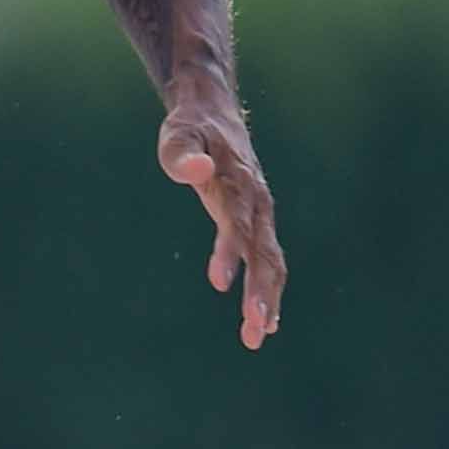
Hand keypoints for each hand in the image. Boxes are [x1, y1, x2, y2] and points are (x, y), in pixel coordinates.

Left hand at [158, 82, 285, 347]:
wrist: (213, 111)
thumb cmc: (190, 126)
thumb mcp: (177, 134)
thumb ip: (182, 154)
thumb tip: (195, 169)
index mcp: (238, 181)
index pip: (235, 221)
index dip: (229, 251)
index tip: (218, 282)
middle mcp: (256, 201)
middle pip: (264, 251)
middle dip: (261, 291)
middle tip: (255, 329)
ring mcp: (260, 213)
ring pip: (271, 262)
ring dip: (268, 299)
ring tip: (257, 337)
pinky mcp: (257, 221)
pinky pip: (268, 260)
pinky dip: (269, 290)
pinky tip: (264, 323)